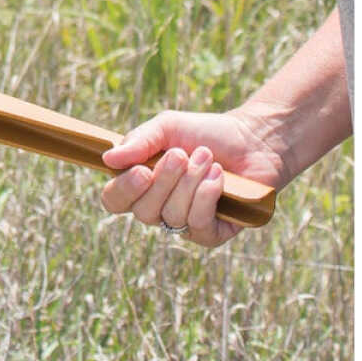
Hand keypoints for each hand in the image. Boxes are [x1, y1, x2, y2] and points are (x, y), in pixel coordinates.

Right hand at [100, 107, 285, 248]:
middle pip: (143, 212)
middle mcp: (160, 208)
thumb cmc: (206, 133)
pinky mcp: (213, 234)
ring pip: (173, 216)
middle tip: (181, 154)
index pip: (115, 200)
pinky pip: (198, 225)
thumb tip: (108, 159)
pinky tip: (219, 176)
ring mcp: (186, 224)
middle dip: (164, 181)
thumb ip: (138, 141)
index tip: (141, 170)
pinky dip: (207, 196)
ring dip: (191, 182)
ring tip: (208, 157)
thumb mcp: (167, 127)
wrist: (254, 140)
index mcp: (142, 184)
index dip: (123, 190)